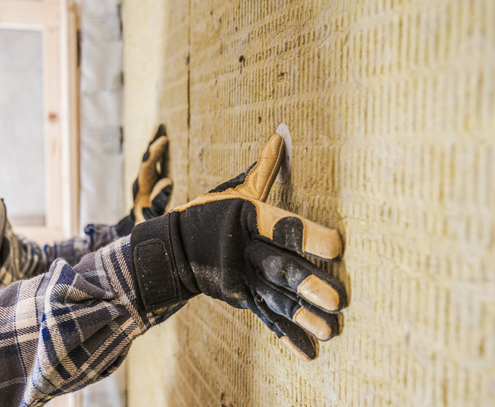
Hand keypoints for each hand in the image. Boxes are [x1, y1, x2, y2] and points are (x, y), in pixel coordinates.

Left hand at [131, 124, 172, 223]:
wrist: (140, 230)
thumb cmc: (147, 225)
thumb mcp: (153, 216)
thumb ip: (159, 201)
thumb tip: (167, 180)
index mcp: (141, 188)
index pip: (147, 166)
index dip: (155, 152)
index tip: (164, 140)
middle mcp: (141, 181)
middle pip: (147, 158)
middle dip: (153, 142)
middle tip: (161, 126)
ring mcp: (146, 182)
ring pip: (151, 159)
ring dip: (156, 145)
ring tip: (162, 129)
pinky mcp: (151, 183)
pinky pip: (156, 165)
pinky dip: (161, 154)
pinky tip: (166, 144)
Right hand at [131, 134, 346, 360]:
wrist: (172, 252)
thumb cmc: (209, 215)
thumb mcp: (233, 193)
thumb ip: (261, 170)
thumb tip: (279, 137)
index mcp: (245, 220)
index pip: (280, 226)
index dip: (306, 235)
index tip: (337, 246)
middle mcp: (243, 251)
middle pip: (277, 267)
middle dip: (306, 284)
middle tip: (336, 300)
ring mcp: (240, 279)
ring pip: (274, 297)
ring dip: (301, 315)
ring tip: (330, 330)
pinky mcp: (239, 298)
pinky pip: (264, 316)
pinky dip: (286, 334)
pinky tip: (308, 351)